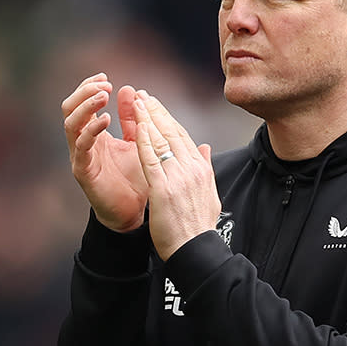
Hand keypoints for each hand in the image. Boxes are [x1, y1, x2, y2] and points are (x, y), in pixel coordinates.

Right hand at [61, 73, 147, 231]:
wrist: (133, 213)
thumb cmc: (134, 178)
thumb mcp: (137, 141)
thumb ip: (131, 118)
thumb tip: (129, 89)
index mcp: (93, 133)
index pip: (81, 102)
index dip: (89, 87)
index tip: (105, 78)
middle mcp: (82, 142)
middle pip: (69, 108)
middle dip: (84, 93)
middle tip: (103, 86)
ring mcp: (80, 156)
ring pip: (71, 124)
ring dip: (86, 106)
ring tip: (103, 96)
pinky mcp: (83, 171)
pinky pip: (82, 147)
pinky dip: (91, 130)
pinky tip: (106, 120)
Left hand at [132, 90, 220, 259]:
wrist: (196, 250)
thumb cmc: (198, 227)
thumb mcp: (210, 194)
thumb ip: (206, 168)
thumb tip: (206, 148)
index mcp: (201, 168)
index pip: (183, 136)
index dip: (167, 118)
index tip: (156, 105)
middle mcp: (192, 168)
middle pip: (172, 132)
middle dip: (156, 111)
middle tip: (143, 94)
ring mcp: (178, 177)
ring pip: (161, 140)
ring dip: (147, 118)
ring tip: (136, 102)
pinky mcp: (163, 188)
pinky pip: (151, 158)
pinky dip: (144, 140)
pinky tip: (137, 126)